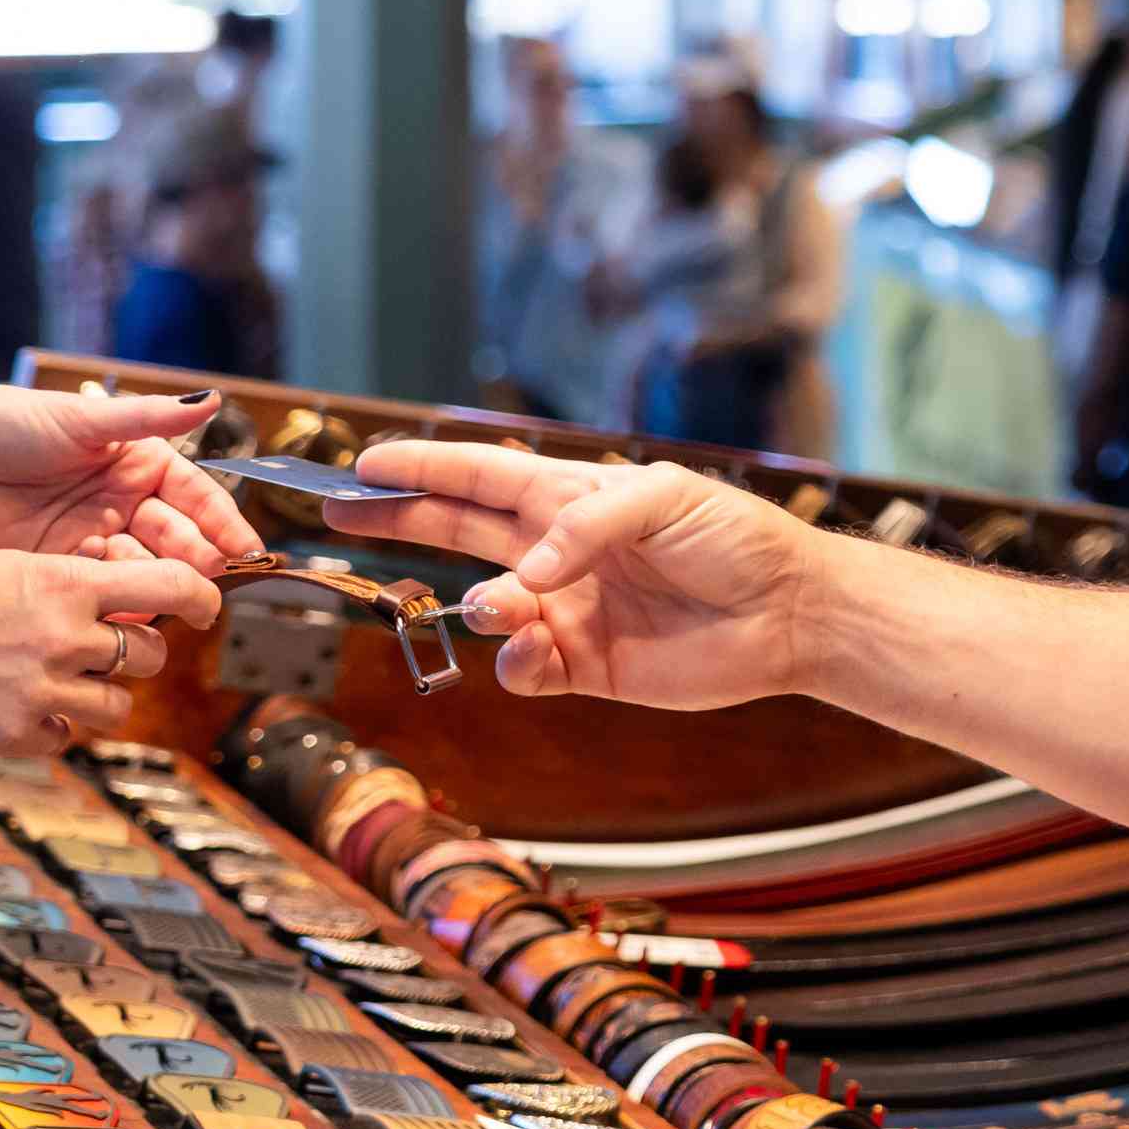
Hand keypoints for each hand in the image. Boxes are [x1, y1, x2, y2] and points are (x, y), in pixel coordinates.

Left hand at [0, 386, 252, 571]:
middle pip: (177, 536)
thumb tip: (213, 400)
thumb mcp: (82, 419)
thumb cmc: (6, 423)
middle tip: (209, 575)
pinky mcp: (61, 566)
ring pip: (143, 566)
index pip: (196, 496)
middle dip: (195, 556)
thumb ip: (148, 418)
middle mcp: (123, 502)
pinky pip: (101, 587)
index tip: (249, 551)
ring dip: (157, 578)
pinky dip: (116, 596)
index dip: (224, 522)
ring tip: (164, 588)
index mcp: (137, 462)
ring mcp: (94, 535)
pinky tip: (123, 601)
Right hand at [0, 548, 222, 756]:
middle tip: (100, 649)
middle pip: (150, 655)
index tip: (209, 608)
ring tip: (53, 679)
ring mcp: (40, 689)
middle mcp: (62, 635)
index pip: (170, 587)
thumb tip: (135, 611)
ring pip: (117, 705)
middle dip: (135, 653)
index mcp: (66, 583)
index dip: (203, 599)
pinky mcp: (14, 733)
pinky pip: (66, 738)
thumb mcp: (14, 570)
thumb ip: (76, 591)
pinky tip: (14, 702)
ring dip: (98, 696)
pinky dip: (51, 726)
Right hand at [340, 441, 823, 709]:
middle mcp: (560, 550)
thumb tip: (526, 576)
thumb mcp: (665, 501)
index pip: (482, 475)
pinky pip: (522, 666)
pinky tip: (533, 650)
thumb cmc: (736, 539)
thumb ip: (586, 526)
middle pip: (459, 531)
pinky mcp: (584, 664)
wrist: (788, 613)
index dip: (424, 467)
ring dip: (480, 606)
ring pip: (486, 606)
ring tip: (502, 607)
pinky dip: (513, 661)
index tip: (365, 462)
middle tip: (340, 512)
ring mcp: (567, 608)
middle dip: (401, 520)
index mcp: (574, 496)